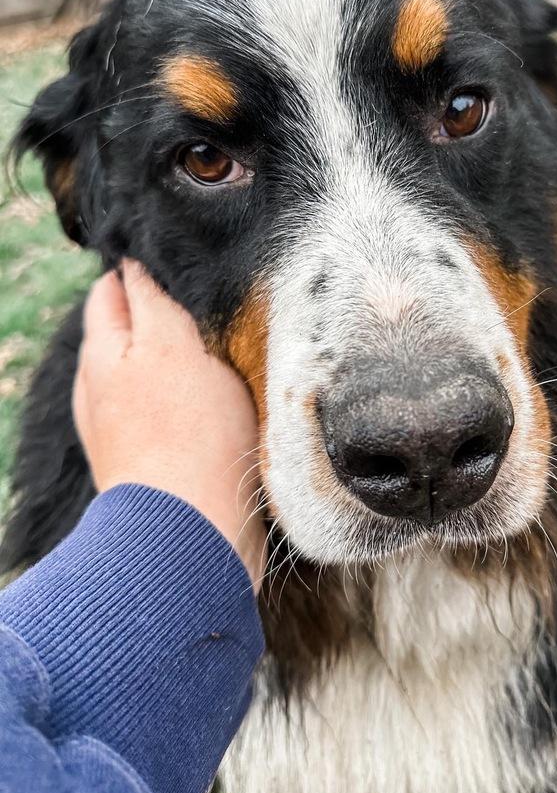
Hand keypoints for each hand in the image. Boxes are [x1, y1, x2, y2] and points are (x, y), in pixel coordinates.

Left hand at [73, 259, 264, 592]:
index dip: (149, 267)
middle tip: (210, 306)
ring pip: (150, 367)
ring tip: (218, 354)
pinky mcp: (151, 458)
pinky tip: (213, 403)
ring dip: (177, 355)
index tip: (190, 265)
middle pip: (129, 326)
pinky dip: (185, 395)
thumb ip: (154, 297)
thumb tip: (137, 262)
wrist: (193, 530)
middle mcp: (102, 385)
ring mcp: (123, 426)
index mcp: (103, 350)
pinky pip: (166, 407)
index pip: (117, 286)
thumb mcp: (172, 344)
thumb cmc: (189, 432)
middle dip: (162, 309)